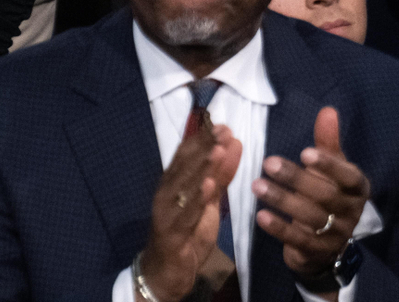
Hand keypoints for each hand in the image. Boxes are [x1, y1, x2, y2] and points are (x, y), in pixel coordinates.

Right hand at [137, 109, 242, 301]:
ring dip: (201, 168)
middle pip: (185, 166)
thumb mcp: (207, 202)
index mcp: (173, 183)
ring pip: (184, 186)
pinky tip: (208, 186)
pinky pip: (185, 214)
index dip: (203, 140)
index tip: (223, 125)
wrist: (166, 271)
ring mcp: (166, 212)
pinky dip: (196, 199)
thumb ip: (220, 176)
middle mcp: (166, 193)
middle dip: (205, 148)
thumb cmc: (186, 234)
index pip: (186, 155)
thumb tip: (232, 145)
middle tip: (224, 132)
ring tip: (217, 151)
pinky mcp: (171, 232)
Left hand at [253, 106, 371, 286]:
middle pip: (325, 196)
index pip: (349, 177)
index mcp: (357, 188)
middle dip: (296, 179)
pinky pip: (300, 241)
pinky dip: (280, 229)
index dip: (329, 165)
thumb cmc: (326, 193)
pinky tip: (261, 216)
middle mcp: (351, 212)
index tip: (305, 152)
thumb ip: (328, 142)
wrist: (325, 242)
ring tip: (256, 185)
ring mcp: (337, 234)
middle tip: (267, 163)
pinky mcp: (319, 252)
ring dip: (282, 201)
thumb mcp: (330, 169)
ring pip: (311, 217)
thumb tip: (328, 110)